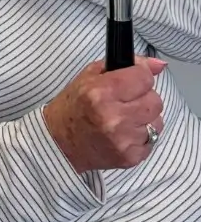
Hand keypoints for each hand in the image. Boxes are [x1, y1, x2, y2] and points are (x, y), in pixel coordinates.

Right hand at [44, 57, 165, 172]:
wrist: (62, 143)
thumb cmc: (74, 106)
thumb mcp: (90, 76)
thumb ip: (124, 66)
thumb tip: (159, 64)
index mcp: (101, 92)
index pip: (144, 78)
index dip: (141, 75)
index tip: (135, 77)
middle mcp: (114, 116)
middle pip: (155, 100)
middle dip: (145, 96)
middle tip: (129, 98)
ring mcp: (124, 139)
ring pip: (157, 121)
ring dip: (146, 117)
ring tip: (127, 116)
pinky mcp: (131, 157)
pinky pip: (153, 140)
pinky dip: (143, 135)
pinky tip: (126, 132)